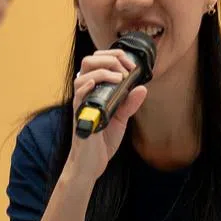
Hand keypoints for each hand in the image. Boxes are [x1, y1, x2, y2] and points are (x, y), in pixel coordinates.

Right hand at [64, 49, 147, 184]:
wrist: (92, 164)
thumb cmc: (102, 141)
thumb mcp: (120, 119)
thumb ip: (130, 104)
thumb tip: (142, 88)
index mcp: (95, 92)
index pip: (98, 63)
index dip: (114, 57)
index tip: (130, 65)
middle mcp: (86, 95)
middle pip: (88, 62)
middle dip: (109, 58)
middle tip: (126, 68)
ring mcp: (82, 104)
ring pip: (82, 75)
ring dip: (103, 71)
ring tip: (119, 77)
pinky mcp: (80, 116)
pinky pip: (78, 96)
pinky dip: (87, 85)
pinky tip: (97, 82)